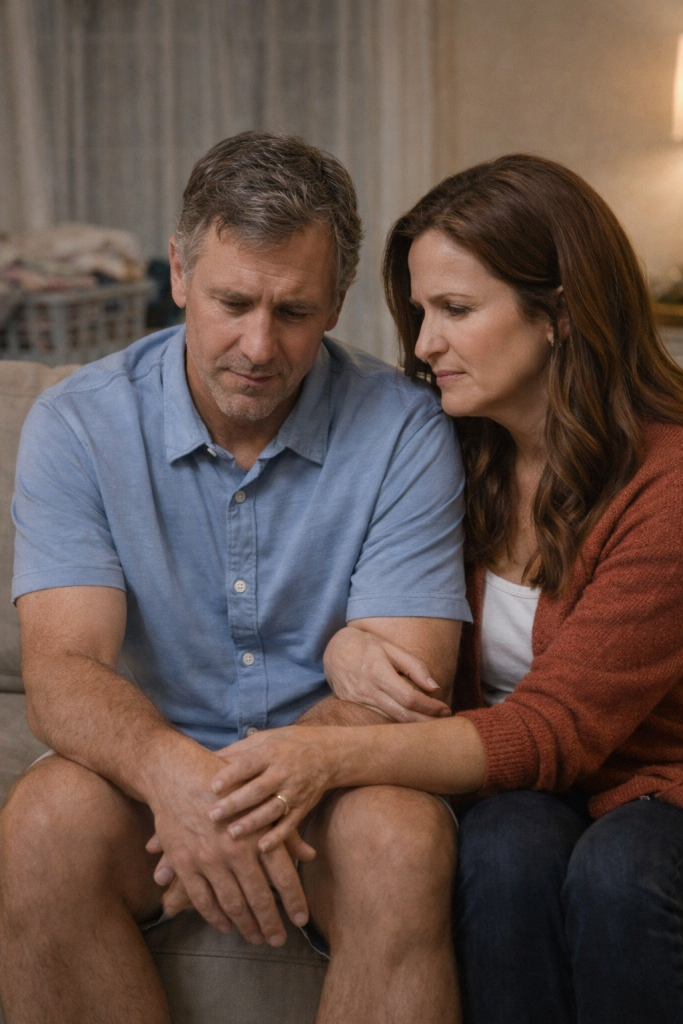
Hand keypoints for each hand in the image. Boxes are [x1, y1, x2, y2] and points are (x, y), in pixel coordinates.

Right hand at [144, 738, 313, 945]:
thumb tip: (310, 855)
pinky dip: (214, 916)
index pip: (284, 878)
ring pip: (232, 905)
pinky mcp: (184, 863)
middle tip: (278, 940)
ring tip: (256, 938)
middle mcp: (235, 850)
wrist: (176, 774)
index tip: (301, 921)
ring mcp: (208, 859)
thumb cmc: (225, 785)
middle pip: (259, 898)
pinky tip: (225, 926)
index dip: (295, 902)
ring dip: (246, 926)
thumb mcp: (259, 801)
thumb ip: (286, 831)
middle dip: (271, 924)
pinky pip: (202, 899)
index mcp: (258, 833)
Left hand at [207, 726, 339, 852]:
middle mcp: (283, 771)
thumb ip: (238, 751)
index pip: (249, 764)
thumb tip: (206, 757)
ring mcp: (295, 791)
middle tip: (212, 815)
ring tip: (232, 833)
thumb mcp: (264, 739)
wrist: (329, 753)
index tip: (212, 786)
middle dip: (235, 803)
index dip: (231, 775)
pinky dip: (278, 837)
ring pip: (272, 809)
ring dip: (253, 823)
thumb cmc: (288, 744)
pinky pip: (290, 824)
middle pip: (257, 789)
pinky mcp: (303, 807)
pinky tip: (262, 848)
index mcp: (271, 752)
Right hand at [323, 626, 451, 721]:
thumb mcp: (390, 647)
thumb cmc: (366, 645)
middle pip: (402, 715)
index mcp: (378, 672)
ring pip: (391, 720)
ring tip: (433, 724)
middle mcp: (366, 690)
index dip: (430, 707)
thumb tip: (434, 687)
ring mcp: (358, 701)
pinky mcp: (353, 707)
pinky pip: (379, 718)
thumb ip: (414, 666)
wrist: (333, 650)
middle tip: (445, 723)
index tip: (445, 709)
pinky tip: (412, 721)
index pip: (409, 698)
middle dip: (426, 722)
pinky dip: (397, 722)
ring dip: (414, 725)